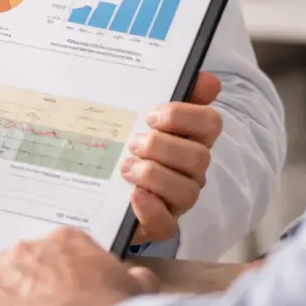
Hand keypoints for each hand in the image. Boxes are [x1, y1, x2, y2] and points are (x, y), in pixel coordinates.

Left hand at [123, 71, 222, 242]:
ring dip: (153, 174)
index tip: (150, 116)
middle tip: (133, 143)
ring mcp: (178, 199)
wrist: (95, 184)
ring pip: (186, 190)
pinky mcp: (160, 224)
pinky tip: (132, 195)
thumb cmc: (125, 143)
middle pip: (198, 157)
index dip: (183, 116)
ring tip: (126, 168)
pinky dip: (150, 208)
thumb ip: (171, 92)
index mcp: (190, 138)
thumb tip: (209, 80)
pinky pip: (166, 223)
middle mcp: (191, 170)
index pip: (210, 123)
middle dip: (162, 147)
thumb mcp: (138, 114)